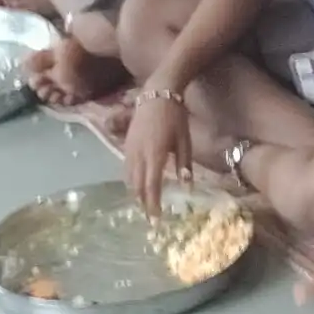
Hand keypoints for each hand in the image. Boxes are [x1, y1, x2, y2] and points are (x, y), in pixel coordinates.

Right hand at [123, 83, 192, 210]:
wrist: (157, 93)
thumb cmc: (175, 116)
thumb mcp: (185, 140)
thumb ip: (185, 164)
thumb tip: (187, 187)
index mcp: (155, 155)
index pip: (152, 186)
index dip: (153, 204)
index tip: (156, 220)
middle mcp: (139, 155)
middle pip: (138, 185)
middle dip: (143, 203)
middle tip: (150, 217)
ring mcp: (130, 149)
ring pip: (129, 178)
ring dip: (136, 192)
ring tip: (144, 203)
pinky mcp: (126, 143)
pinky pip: (126, 167)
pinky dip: (131, 179)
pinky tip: (137, 183)